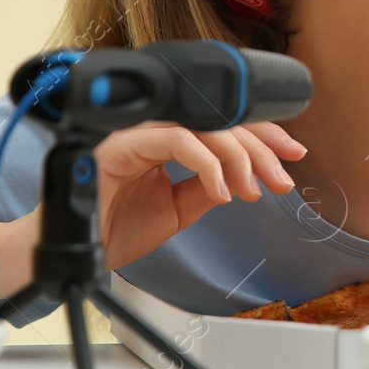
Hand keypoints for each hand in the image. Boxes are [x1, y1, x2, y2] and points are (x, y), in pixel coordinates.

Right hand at [94, 121, 304, 268]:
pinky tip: (221, 191)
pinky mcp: (122, 141)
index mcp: (166, 135)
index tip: (293, 156)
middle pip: (220, 119)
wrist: (76, 250)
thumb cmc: (113, 227)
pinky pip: (176, 140)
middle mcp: (152, 124)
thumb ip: (207, 188)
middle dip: (260, 149)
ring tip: (252, 190)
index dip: (262, 135)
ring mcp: (136, 128)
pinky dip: (206, 164)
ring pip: (203, 124)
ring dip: (238, 157)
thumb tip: (246, 178)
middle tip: (281, 179)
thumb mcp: (177, 209)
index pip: (222, 122)